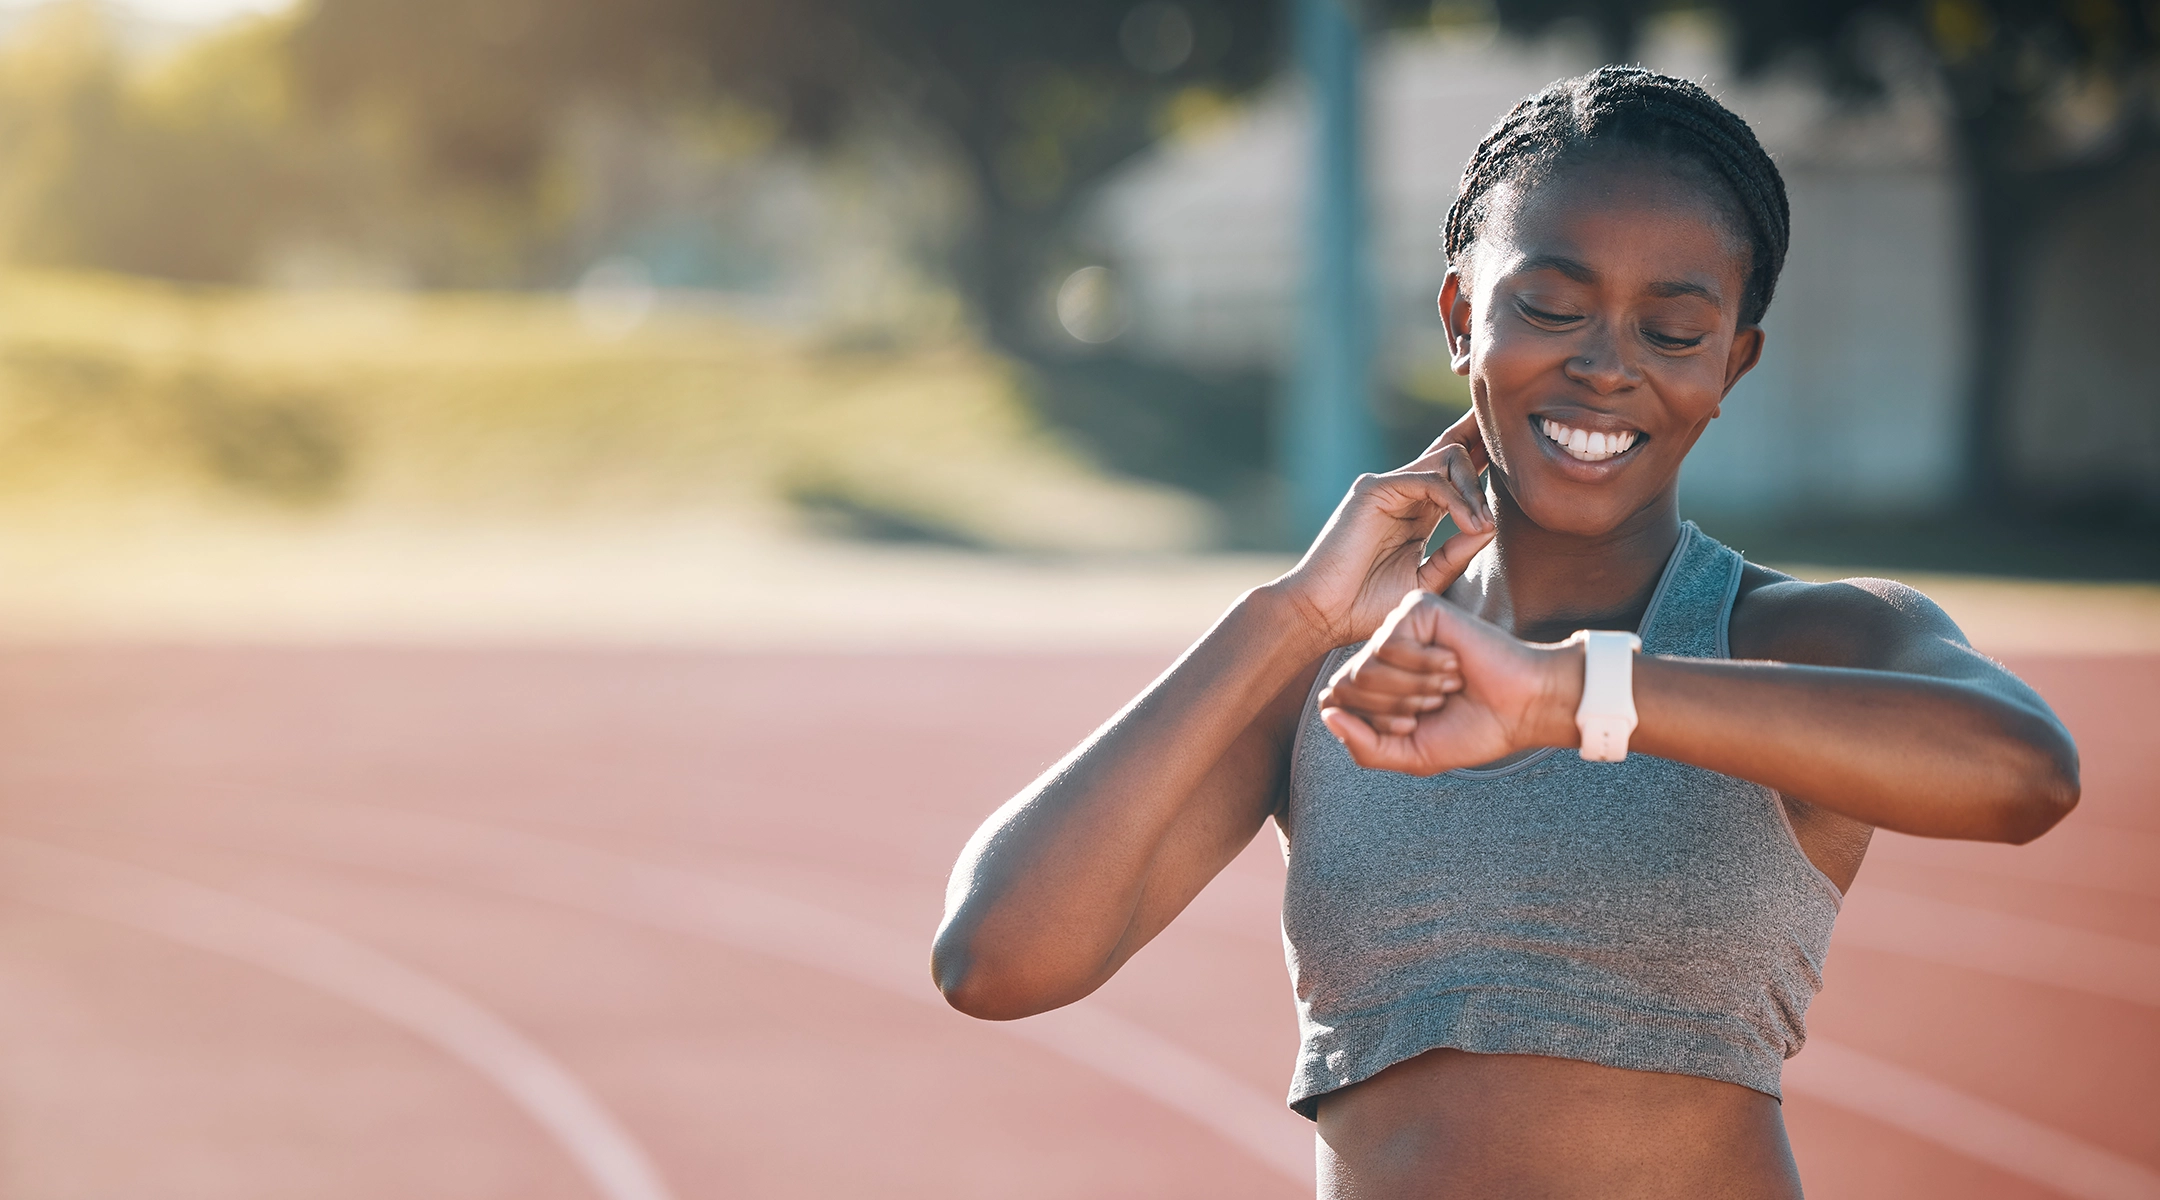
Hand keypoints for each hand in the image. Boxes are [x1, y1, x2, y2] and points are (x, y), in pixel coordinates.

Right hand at [1271, 410, 1495, 646]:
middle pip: (1454, 450)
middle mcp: (1401, 492)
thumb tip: (1488, 526)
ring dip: (1474, 488)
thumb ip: (1455, 554)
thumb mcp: (1425, 581)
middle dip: (1486, 445)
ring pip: (1447, 458)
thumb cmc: (1366, 608)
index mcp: (1414, 511)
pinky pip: (1428, 479)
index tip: (1515, 448)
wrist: (1321, 616)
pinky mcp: (1372, 490)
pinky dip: (1456, 499)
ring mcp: (1386, 487)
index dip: (1483, 456)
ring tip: (1483, 525)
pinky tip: (1471, 525)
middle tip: (1517, 451)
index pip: (1453, 472)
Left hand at [1317, 589, 1583, 775]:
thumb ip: (1363, 746)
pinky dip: (1423, 667)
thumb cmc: (1471, 730)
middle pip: (1343, 686)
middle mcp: (1381, 652)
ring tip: (1445, 686)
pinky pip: (1388, 646)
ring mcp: (1396, 628)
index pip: (1333, 703)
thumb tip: (1326, 713)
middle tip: (1433, 705)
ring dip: (1410, 690)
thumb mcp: (1409, 753)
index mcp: (1376, 684)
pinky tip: (1452, 663)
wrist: (1523, 707)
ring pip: (1363, 667)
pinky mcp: (1415, 608)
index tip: (1413, 726)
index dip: (1370, 725)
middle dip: (1390, 709)